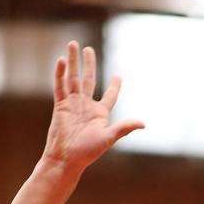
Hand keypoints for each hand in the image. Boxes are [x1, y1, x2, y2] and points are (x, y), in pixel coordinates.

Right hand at [42, 41, 143, 173]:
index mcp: (100, 113)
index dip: (114, 86)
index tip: (118, 75)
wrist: (67, 158)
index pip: (109, 95)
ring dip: (73, 61)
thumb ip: (124, 128)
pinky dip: (60, 73)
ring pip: (73, 78)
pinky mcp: (60, 105)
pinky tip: (62, 60)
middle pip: (88, 79)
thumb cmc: (88, 151)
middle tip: (87, 49)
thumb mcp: (108, 138)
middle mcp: (86, 106)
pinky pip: (60, 86)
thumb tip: (143, 124)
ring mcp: (72, 104)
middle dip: (88, 64)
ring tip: (73, 44)